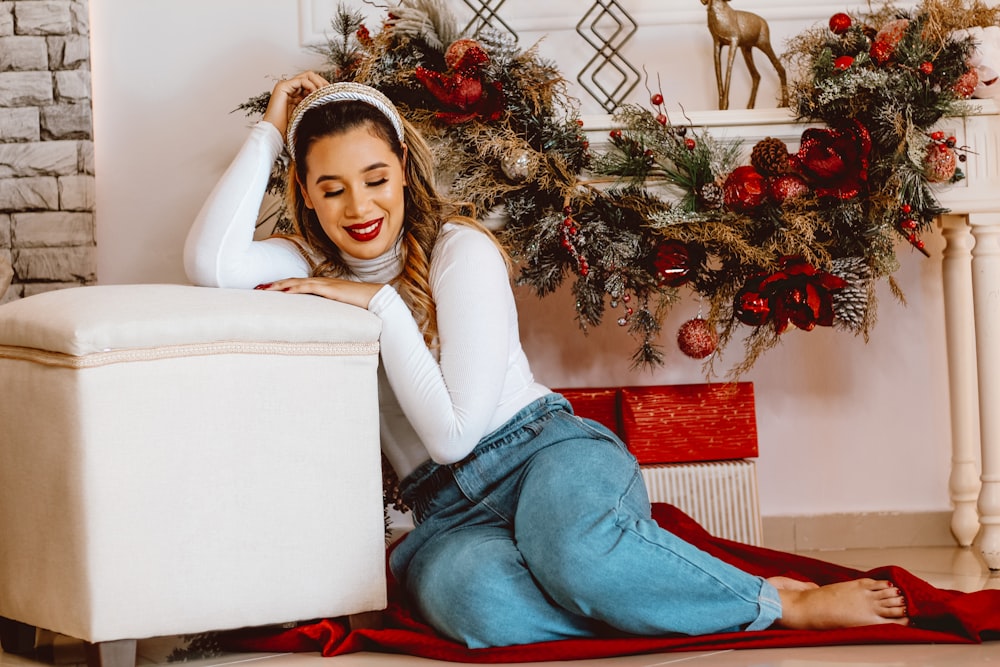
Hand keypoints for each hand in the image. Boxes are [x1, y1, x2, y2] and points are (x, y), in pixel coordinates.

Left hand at [254, 276, 382, 309]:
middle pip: (291, 282)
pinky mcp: (330, 289)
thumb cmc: (360, 305)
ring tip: (264, 289)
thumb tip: (315, 321)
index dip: (280, 286)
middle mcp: (320, 283)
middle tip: (257, 288)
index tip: (265, 290)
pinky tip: (284, 291)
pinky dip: (295, 288)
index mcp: (321, 287)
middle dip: (273, 284)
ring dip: (279, 285)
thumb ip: (326, 311)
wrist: (376, 298)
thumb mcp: (338, 308)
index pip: (296, 285)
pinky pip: (309, 287)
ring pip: (296, 283)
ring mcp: (325, 285)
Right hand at [262, 71, 329, 138]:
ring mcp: (286, 86)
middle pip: (311, 77)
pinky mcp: (282, 87)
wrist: (275, 133)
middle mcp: (290, 88)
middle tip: (330, 92)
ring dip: (318, 83)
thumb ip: (313, 106)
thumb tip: (330, 102)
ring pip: (307, 75)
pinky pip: (302, 81)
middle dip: (323, 82)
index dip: (323, 87)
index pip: (312, 83)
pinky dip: (311, 86)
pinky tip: (315, 95)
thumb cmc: (289, 129)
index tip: (332, 95)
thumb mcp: (307, 115)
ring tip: (324, 93)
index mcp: (295, 94)